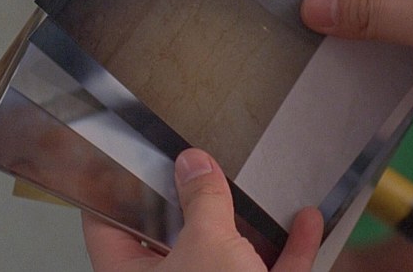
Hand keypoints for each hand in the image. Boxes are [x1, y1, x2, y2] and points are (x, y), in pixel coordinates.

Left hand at [82, 148, 322, 271]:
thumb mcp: (207, 244)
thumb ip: (202, 200)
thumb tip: (194, 166)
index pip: (108, 223)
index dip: (119, 187)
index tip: (132, 157)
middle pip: (174, 235)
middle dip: (195, 203)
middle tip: (202, 166)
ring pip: (227, 256)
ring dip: (251, 225)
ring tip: (255, 193)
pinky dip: (290, 249)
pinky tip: (305, 222)